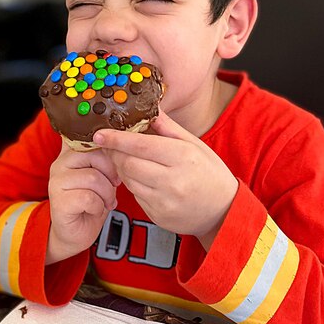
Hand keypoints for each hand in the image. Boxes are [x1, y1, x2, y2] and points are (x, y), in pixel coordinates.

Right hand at [46, 141, 119, 264]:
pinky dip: (98, 206)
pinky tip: (94, 210)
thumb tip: (119, 140)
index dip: (108, 148)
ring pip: (93, 177)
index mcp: (71, 153)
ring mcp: (57, 182)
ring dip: (107, 193)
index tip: (116, 164)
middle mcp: (60, 163)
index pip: (90, 138)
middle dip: (111, 172)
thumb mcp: (102, 176)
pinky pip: (88, 197)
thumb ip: (104, 158)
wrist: (76, 233)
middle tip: (114, 185)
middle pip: (94, 155)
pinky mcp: (59, 201)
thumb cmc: (92, 202)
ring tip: (106, 201)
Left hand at [93, 111, 238, 247]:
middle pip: (128, 164)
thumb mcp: (194, 144)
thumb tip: (148, 107)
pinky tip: (142, 178)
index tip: (100, 134)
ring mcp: (164, 201)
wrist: (223, 211)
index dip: (116, 139)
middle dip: (116, 153)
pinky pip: (136, 196)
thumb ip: (168, 127)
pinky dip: (134, 184)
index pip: (140, 145)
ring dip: (122, 168)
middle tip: (113, 145)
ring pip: (128, 181)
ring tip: (128, 159)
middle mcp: (172, 180)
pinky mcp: (158, 216)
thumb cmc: (210, 173)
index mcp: (182, 157)